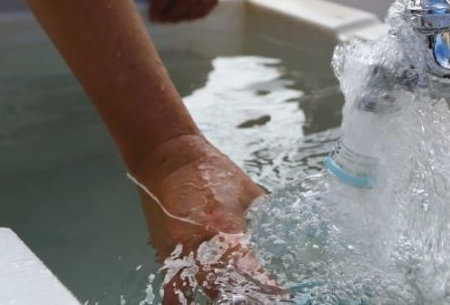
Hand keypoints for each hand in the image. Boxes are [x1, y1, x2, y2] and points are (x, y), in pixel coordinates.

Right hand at [131, 134, 281, 302]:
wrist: (169, 159)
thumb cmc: (210, 170)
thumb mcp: (247, 191)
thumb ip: (262, 215)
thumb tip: (283, 229)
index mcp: (225, 225)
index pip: (248, 267)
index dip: (265, 285)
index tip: (279, 292)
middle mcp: (200, 243)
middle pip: (224, 285)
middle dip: (245, 295)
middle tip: (261, 297)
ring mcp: (180, 251)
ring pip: (202, 289)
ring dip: (221, 296)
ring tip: (238, 298)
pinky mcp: (166, 252)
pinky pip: (175, 286)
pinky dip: (187, 297)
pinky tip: (197, 302)